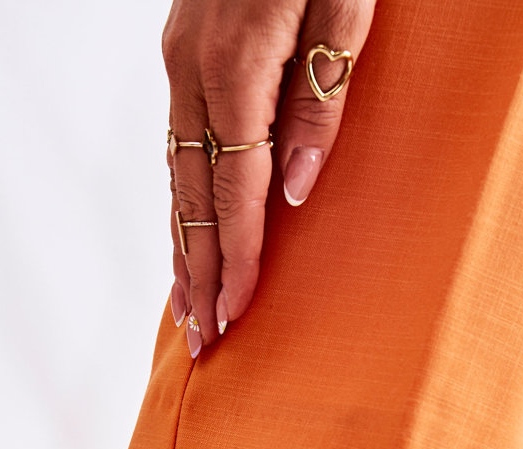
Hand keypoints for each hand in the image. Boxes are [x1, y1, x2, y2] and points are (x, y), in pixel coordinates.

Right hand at [162, 0, 376, 354]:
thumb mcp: (347, 6)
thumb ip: (321, 97)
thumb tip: (294, 192)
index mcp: (234, 63)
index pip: (233, 188)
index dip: (234, 257)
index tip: (234, 316)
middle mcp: (192, 68)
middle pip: (191, 195)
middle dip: (198, 272)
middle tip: (202, 341)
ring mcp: (179, 59)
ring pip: (175, 174)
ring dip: (180, 246)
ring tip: (188, 309)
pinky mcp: (183, 52)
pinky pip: (176, 145)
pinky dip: (179, 200)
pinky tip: (184, 233)